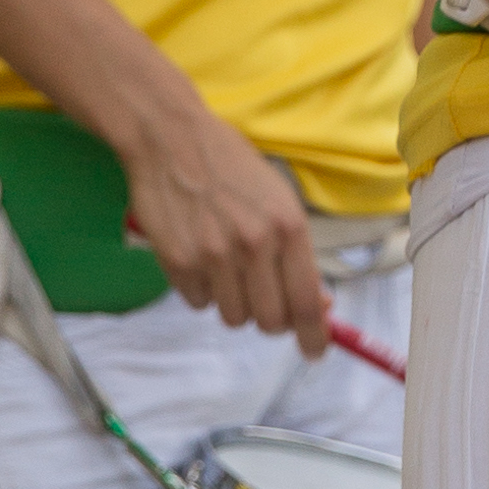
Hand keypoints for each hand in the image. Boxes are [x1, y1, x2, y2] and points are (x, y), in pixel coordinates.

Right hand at [118, 90, 328, 348]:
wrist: (169, 137)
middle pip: (271, 320)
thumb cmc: (230, 167)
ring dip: (233, 303)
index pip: (307, 301)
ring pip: (233, 317)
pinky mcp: (177, 260)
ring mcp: (213, 254)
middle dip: (270, 319)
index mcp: (288, 227)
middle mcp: (254, 244)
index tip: (314, 350)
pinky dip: (200, 289)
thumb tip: (319, 306)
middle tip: (263, 299)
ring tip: (226, 268)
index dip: (314, 335)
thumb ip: (297, 254)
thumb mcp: (278, 200)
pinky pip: (197, 301)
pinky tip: (197, 256)